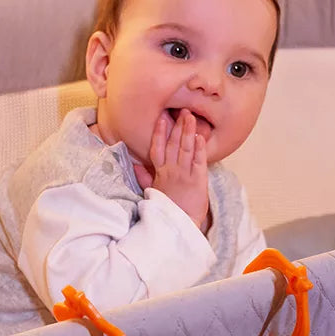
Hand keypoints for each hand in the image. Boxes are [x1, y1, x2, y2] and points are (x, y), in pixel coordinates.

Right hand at [132, 109, 209, 231]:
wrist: (181, 225)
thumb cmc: (168, 208)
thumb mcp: (152, 191)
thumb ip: (144, 177)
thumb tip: (134, 164)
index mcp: (160, 173)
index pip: (158, 149)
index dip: (159, 133)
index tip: (162, 119)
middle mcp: (172, 171)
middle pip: (173, 144)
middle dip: (177, 126)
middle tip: (182, 110)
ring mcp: (185, 175)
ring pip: (186, 149)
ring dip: (188, 132)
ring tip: (191, 117)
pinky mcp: (198, 181)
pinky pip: (198, 162)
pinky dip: (199, 149)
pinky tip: (200, 137)